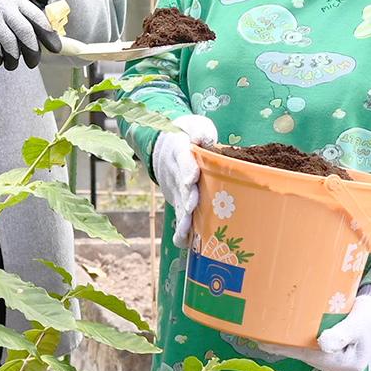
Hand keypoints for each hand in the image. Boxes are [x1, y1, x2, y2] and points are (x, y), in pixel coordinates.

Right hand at [0, 0, 64, 69]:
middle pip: (25, 31)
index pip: (36, 16)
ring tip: (12, 64)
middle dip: (32, 51)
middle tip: (33, 63)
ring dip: (14, 59)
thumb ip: (27, 23)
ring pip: (9, 43)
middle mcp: (0, 1)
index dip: (48, 34)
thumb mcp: (8, 13)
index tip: (56, 48)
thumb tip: (56, 43)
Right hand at [152, 114, 217, 248]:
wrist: (164, 146)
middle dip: (186, 197)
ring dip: (183, 218)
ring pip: (179, 205)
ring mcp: (175, 189)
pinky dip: (181, 231)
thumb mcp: (195, 126)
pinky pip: (179, 217)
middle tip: (191, 206)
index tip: (191, 178)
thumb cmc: (188, 136)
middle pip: (180, 187)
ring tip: (186, 231)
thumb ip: (201, 132)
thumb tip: (206, 139)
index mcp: (179, 151)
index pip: (182, 159)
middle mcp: (175, 173)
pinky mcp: (178, 202)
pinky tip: (186, 244)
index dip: (186, 169)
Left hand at [258, 285, 370, 370]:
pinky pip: (311, 348)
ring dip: (289, 343)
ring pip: (307, 352)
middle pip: (307, 356)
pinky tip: (282, 333)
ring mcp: (337, 362)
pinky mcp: (333, 353)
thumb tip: (323, 344)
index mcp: (348, 365)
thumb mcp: (359, 323)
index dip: (288, 348)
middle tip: (258, 335)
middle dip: (284, 346)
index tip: (266, 342)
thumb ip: (342, 333)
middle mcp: (341, 368)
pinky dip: (297, 340)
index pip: (311, 356)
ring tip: (264, 333)